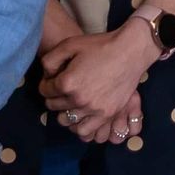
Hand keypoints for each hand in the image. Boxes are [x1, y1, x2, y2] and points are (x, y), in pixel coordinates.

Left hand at [44, 18, 162, 138]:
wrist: (130, 52)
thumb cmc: (100, 46)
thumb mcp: (69, 44)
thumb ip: (50, 60)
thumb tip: (45, 76)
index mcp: (67, 82)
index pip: (44, 90)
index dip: (46, 83)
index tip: (53, 78)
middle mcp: (78, 99)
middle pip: (53, 105)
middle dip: (54, 96)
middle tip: (62, 89)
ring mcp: (93, 109)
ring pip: (66, 121)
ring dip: (64, 113)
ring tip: (70, 104)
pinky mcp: (107, 114)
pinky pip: (85, 131)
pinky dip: (78, 126)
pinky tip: (81, 116)